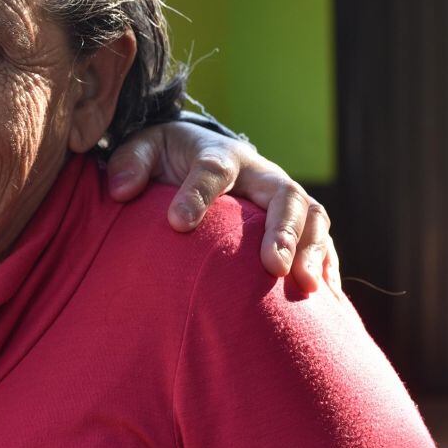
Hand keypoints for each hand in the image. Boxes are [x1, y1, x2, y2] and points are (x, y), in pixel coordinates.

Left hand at [106, 122, 340, 296]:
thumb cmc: (169, 158)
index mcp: (219, 154)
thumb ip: (130, 164)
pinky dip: (326, 265)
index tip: (177, 224)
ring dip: (311, 249)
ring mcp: (282, 198)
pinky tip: (323, 297)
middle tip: (273, 265)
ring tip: (303, 285)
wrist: (200, 153)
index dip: (197, 194)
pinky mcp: (297, 222)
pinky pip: (322, 240)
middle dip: (282, 229)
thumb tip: (122, 190)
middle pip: (283, 193)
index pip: (213, 169)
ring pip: (312, 216)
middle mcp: (260, 174)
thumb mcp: (143, 149)